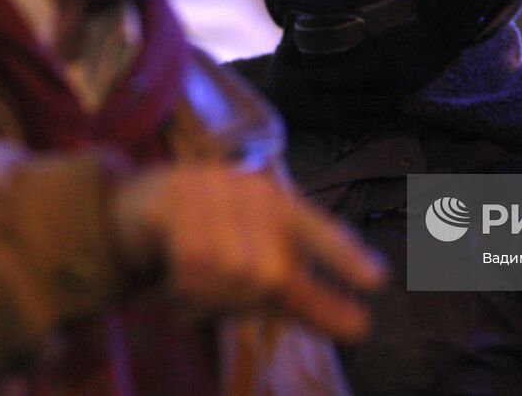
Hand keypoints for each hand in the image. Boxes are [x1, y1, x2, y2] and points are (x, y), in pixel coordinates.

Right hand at [111, 163, 385, 339]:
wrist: (144, 203)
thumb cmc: (215, 239)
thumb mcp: (261, 263)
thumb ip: (306, 296)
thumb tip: (361, 328)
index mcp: (283, 206)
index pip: (321, 232)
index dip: (346, 257)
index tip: (377, 280)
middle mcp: (254, 193)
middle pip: (272, 274)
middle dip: (245, 301)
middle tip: (216, 301)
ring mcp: (213, 194)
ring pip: (232, 275)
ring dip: (209, 300)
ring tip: (192, 291)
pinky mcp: (175, 205)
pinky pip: (192, 273)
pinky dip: (183, 293)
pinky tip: (172, 285)